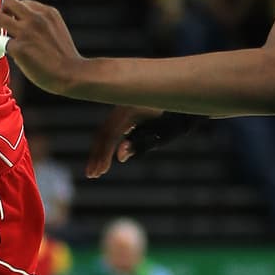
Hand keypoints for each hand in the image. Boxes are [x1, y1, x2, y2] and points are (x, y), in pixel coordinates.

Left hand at [0, 0, 83, 95]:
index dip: (17, 13)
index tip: (15, 22)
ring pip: (0, 18)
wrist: (72, 73)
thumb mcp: (57, 30)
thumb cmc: (65, 58)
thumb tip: (20, 29)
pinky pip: (1, 42)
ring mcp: (27, 32)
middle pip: (9, 2)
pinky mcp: (20, 48)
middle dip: (2, 12)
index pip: (24, 3)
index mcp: (48, 13)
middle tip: (1, 24)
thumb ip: (41, 25)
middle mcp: (36, 18)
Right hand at [87, 107, 202, 177]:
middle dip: (96, 154)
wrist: (182, 99)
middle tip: (92, 175)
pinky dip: (106, 142)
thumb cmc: (175, 120)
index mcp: (130, 110)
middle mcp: (122, 105)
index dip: (103, 155)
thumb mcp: (162, 135)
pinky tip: (105, 155)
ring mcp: (121, 106)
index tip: (100, 172)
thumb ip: (141, 145)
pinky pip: (110, 126)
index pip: (110, 135)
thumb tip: (120, 157)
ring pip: (104, 129)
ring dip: (99, 149)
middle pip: (103, 132)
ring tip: (97, 169)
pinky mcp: (123, 109)